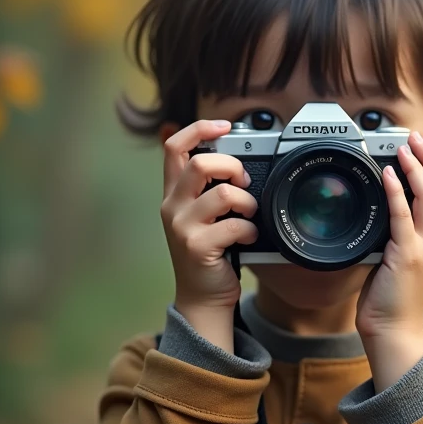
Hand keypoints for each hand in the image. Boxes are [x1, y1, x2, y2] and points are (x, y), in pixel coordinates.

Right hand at [160, 119, 257, 349]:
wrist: (203, 298)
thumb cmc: (211, 253)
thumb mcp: (204, 215)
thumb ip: (210, 189)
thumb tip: (239, 161)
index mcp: (174, 193)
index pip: (174, 146)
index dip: (199, 129)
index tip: (224, 126)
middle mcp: (172, 207)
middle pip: (200, 164)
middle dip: (232, 167)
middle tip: (243, 184)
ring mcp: (182, 227)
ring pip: (223, 194)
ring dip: (247, 202)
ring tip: (249, 215)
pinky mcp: (197, 247)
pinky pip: (234, 225)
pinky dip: (250, 230)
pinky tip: (249, 238)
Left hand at [356, 131, 422, 390]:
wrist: (394, 332)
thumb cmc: (389, 301)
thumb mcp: (395, 260)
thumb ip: (392, 236)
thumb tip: (376, 214)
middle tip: (418, 135)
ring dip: (418, 167)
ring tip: (407, 145)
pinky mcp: (407, 256)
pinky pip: (403, 216)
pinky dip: (397, 191)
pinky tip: (390, 174)